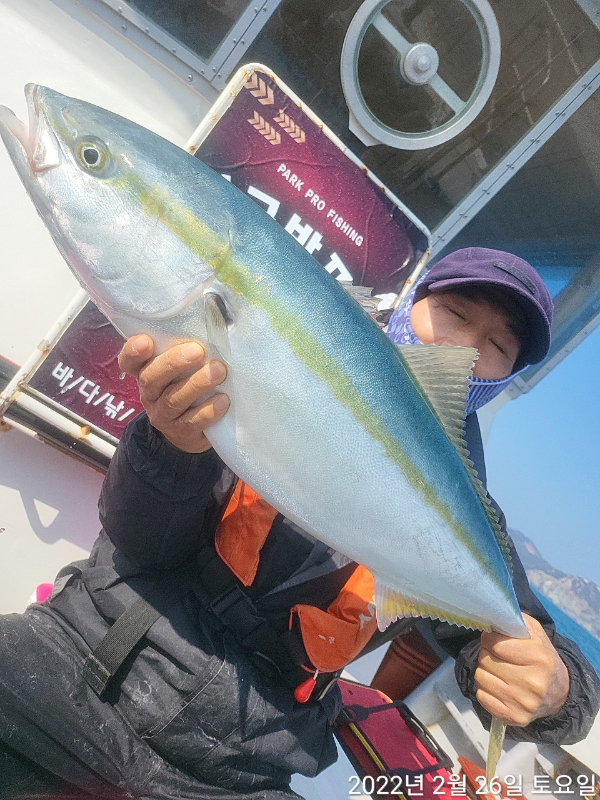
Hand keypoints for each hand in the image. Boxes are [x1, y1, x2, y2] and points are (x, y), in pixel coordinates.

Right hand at [118, 334, 229, 452]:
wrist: (189, 432)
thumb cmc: (187, 386)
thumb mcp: (181, 368)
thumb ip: (185, 350)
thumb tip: (211, 327)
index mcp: (145, 372)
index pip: (128, 361)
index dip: (133, 351)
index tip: (146, 340)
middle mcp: (149, 394)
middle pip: (151, 378)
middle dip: (173, 363)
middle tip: (197, 351)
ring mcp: (163, 415)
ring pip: (173, 400)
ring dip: (197, 384)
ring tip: (218, 371)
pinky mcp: (182, 432)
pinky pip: (192, 421)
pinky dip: (208, 410)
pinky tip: (223, 400)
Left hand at [475, 613, 569, 726]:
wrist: (558, 692)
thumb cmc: (541, 656)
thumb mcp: (534, 632)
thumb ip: (514, 620)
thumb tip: (492, 615)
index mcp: (539, 658)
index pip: (496, 644)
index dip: (490, 638)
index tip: (493, 639)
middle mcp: (533, 683)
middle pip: (485, 660)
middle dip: (487, 654)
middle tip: (497, 655)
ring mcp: (524, 703)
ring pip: (480, 678)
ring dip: (484, 671)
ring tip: (497, 670)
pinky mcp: (515, 718)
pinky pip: (481, 697)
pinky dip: (485, 689)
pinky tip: (498, 685)